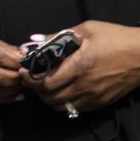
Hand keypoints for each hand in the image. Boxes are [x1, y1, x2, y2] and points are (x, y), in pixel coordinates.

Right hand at [0, 28, 23, 103]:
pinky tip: (12, 95)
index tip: (29, 65)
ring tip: (21, 86)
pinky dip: (3, 99)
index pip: (0, 56)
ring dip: (12, 91)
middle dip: (17, 80)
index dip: (18, 63)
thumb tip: (24, 57)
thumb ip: (0, 47)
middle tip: (26, 78)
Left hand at [20, 20, 139, 113]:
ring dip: (48, 99)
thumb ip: (58, 36)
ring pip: (62, 107)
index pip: (46, 82)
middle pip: (50, 98)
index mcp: (79, 66)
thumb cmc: (116, 38)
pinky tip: (62, 92)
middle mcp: (85, 85)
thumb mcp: (87, 30)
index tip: (23, 72)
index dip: (30, 79)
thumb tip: (35, 39)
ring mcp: (94, 96)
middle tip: (31, 80)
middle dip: (36, 90)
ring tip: (44, 87)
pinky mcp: (102, 101)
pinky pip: (76, 110)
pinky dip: (64, 104)